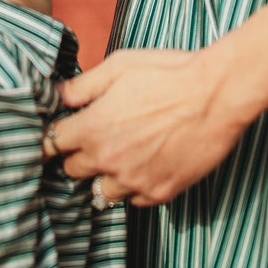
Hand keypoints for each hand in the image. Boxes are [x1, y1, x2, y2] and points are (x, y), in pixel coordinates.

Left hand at [47, 42, 260, 206]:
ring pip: (101, 192)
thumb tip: (58, 96)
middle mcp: (108, 160)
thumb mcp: (118, 66)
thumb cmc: (167, 73)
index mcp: (92, 128)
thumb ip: (82, 86)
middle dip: (78, 156)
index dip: (55, 136)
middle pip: (72, 171)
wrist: (216, 94)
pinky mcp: (161, 192)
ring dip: (105, 176)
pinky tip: (145, 166)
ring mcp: (134, 180)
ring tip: (121, 157)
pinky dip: (135, 187)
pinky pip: (135, 200)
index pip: (52, 144)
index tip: (61, 133)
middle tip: (94, 140)